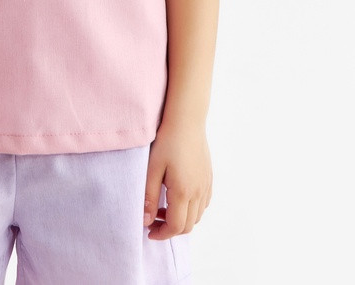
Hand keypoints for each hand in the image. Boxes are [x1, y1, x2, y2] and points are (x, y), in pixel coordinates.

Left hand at [143, 121, 212, 239]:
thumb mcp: (152, 168)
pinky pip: (203, 204)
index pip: (175, 226)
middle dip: (170, 229)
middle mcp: (198, 192)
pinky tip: (178, 198)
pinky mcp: (209, 178)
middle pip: (188, 226)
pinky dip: (192, 209)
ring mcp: (206, 185)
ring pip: (197, 216)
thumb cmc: (167, 141)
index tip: (149, 231)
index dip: (162, 234)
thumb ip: (148, 196)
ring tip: (163, 208)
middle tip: (153, 220)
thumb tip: (145, 220)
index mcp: (183, 192)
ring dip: (181, 219)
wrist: (187, 120)